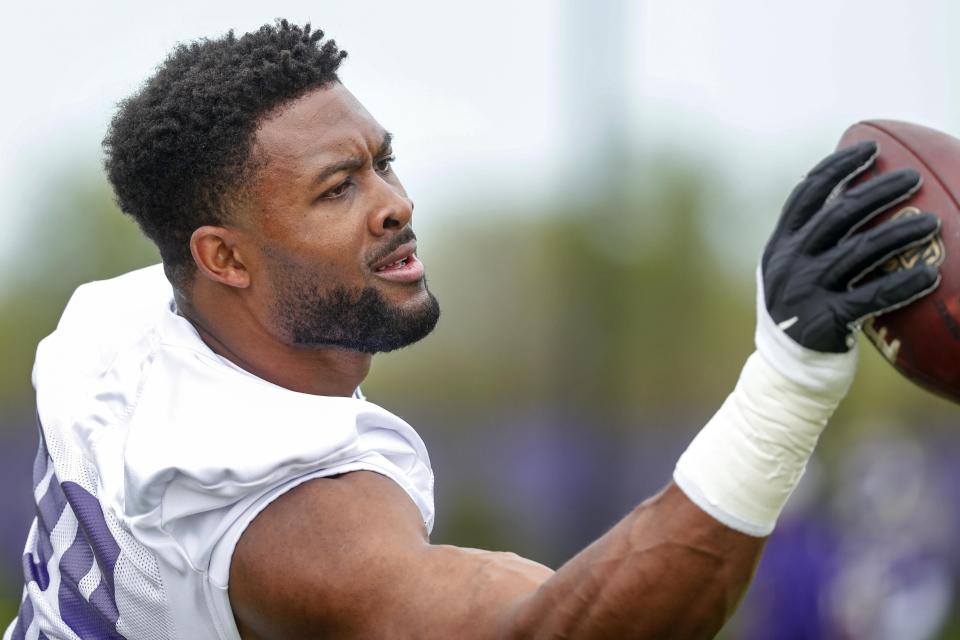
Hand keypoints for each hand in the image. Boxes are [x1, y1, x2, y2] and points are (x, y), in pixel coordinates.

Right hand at [761, 141, 940, 352]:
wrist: (786, 373)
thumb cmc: (803, 315)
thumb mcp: (793, 274)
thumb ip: (813, 243)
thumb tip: (858, 199)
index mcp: (779, 246)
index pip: (806, 195)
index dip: (837, 167)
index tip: (869, 148)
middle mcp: (789, 263)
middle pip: (837, 215)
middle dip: (878, 191)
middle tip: (913, 178)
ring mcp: (805, 291)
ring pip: (860, 251)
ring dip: (900, 232)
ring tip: (933, 222)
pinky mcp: (825, 320)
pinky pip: (873, 297)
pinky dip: (904, 285)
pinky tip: (932, 275)